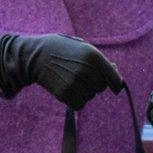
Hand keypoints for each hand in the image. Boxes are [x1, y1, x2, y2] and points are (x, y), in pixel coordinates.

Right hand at [0, 33, 122, 110]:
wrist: (36, 56)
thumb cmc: (62, 50)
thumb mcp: (82, 47)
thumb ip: (100, 61)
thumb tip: (116, 75)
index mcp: (93, 56)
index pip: (114, 79)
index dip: (116, 84)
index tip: (116, 88)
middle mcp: (86, 70)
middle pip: (101, 88)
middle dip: (94, 84)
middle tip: (80, 75)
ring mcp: (75, 82)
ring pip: (90, 96)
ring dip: (83, 92)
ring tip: (69, 79)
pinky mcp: (65, 94)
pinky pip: (79, 105)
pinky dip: (75, 101)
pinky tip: (66, 90)